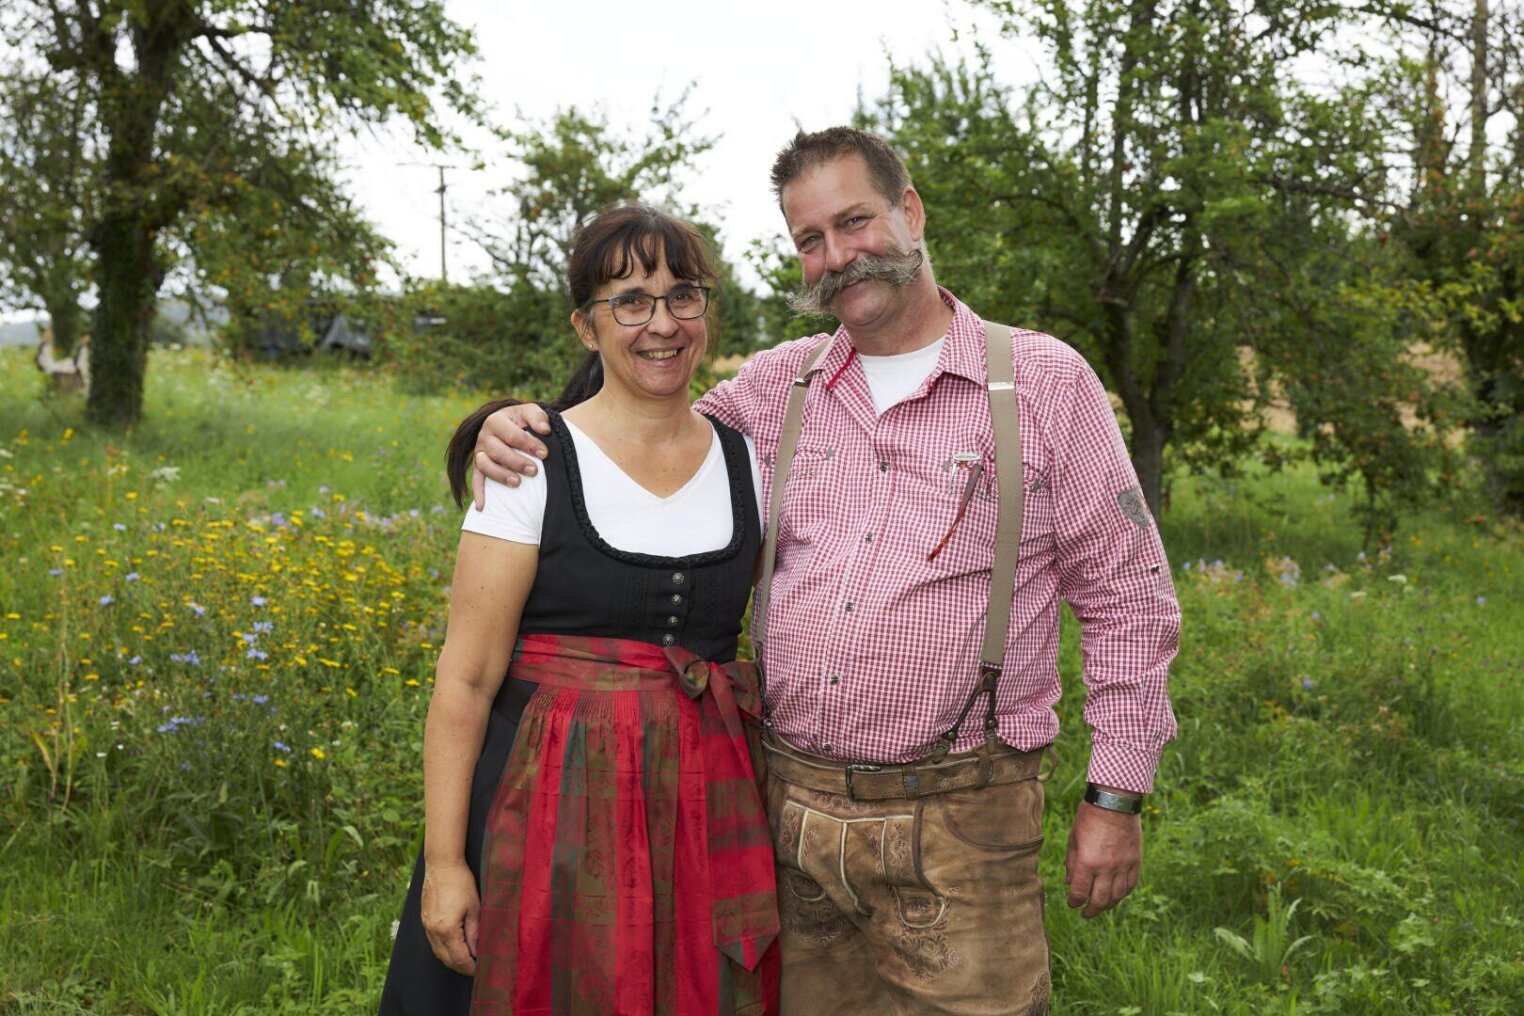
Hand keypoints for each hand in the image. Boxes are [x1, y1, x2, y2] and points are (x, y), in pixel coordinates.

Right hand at [421, 860, 480, 974]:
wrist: (442, 864)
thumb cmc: (461, 882)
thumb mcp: (474, 908)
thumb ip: (475, 933)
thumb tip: (477, 951)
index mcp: (446, 929)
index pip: (459, 958)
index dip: (470, 967)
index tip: (479, 970)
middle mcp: (433, 931)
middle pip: (446, 959)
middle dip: (461, 966)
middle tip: (474, 967)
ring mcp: (426, 925)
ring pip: (438, 952)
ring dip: (451, 958)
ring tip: (466, 958)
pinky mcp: (424, 919)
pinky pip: (433, 941)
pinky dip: (444, 948)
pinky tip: (454, 945)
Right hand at [472, 403, 551, 509]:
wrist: (508, 424)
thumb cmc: (522, 420)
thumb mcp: (530, 411)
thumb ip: (538, 417)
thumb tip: (545, 429)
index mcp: (495, 420)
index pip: (512, 434)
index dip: (529, 444)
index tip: (544, 453)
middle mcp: (484, 437)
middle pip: (497, 451)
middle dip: (516, 462)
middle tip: (534, 471)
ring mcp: (479, 452)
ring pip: (484, 465)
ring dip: (500, 475)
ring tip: (517, 483)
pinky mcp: (478, 466)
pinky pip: (476, 480)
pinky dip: (478, 493)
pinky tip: (482, 507)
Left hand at [1064, 800, 1140, 918]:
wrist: (1115, 801)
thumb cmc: (1089, 817)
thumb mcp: (1073, 839)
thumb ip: (1072, 863)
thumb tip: (1069, 883)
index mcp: (1087, 863)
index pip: (1080, 893)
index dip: (1074, 902)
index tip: (1072, 904)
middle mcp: (1106, 868)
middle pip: (1100, 900)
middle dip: (1091, 910)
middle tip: (1085, 913)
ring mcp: (1123, 866)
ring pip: (1117, 896)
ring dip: (1107, 905)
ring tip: (1100, 906)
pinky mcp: (1135, 861)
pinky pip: (1130, 885)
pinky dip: (1123, 893)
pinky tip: (1116, 895)